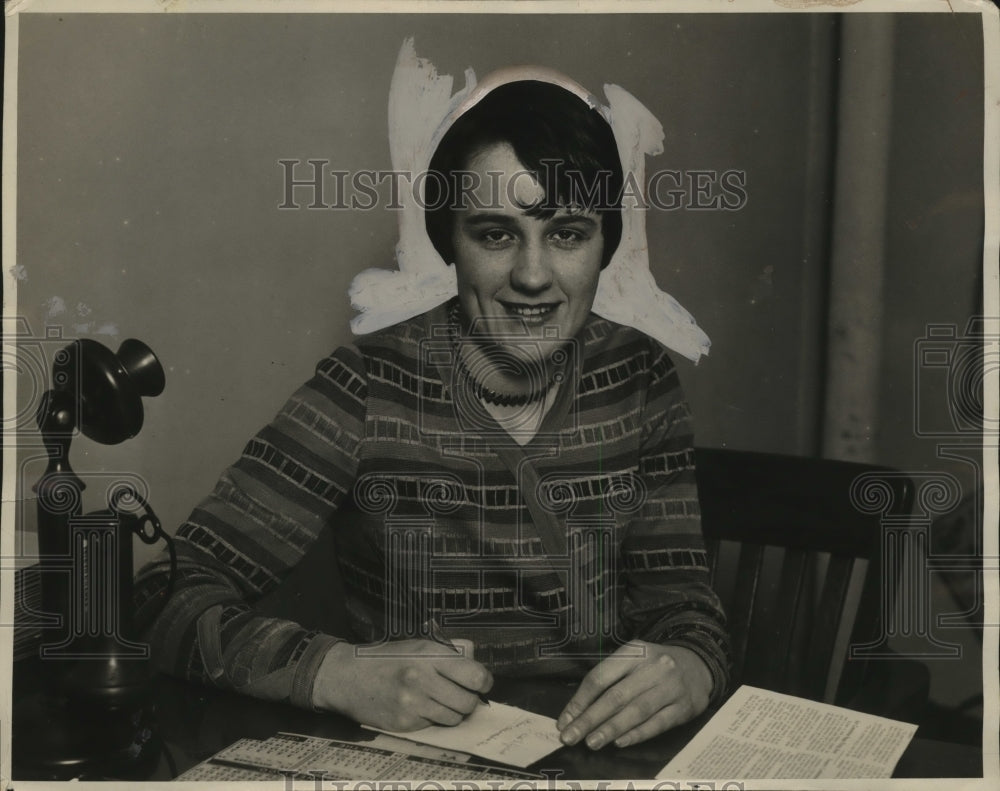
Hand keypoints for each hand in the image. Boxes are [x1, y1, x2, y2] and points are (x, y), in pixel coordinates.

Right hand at [312, 639, 492, 731]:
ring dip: (453, 711)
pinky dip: (433, 718)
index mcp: (429, 655)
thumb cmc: (384, 659)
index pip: (475, 676)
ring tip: (441, 700)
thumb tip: (475, 665)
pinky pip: (434, 725)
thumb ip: (447, 654)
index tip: (482, 683)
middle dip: (469, 700)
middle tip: (462, 694)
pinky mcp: (405, 723)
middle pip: (467, 702)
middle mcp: (422, 679)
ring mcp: (413, 704)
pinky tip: (420, 707)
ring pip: (453, 718)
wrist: (347, 677)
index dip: (484, 682)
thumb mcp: (416, 645)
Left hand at [556, 641, 711, 749]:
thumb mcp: (633, 659)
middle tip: (571, 736)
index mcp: (634, 651)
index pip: (601, 677)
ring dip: (610, 729)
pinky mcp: (684, 707)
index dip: (580, 700)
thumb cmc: (654, 665)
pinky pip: (657, 723)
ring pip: (636, 711)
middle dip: (590, 719)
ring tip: (592, 742)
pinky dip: (637, 734)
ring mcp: (670, 687)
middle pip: (616, 696)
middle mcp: (653, 667)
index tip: (565, 719)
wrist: (699, 664)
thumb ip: (609, 680)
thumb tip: (578, 710)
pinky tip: (619, 742)